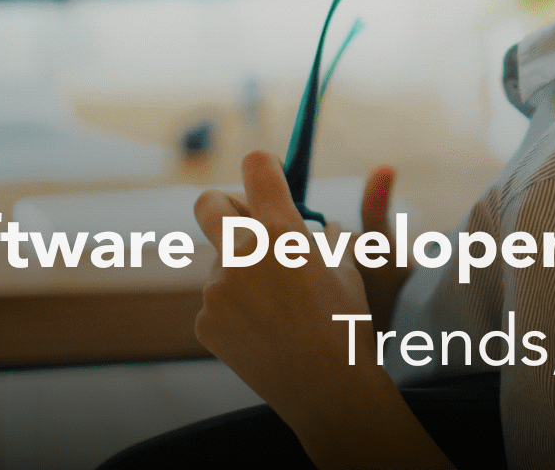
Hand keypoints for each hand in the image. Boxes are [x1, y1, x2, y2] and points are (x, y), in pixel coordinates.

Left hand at [194, 151, 453, 467]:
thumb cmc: (347, 321)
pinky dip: (238, 306)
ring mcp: (217, 289)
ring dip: (243, 267)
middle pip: (209, 203)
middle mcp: (240, 254)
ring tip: (281, 302)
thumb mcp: (348, 263)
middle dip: (226, 202)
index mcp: (280, 232)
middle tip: (250, 220)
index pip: (256, 168)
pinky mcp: (205, 321)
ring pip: (220, 260)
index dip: (263, 165)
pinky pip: (218, 299)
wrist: (328, 389)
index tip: (269, 173)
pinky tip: (268, 328)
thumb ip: (322, 232)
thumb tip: (314, 221)